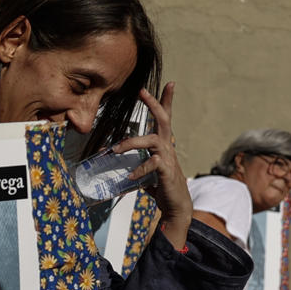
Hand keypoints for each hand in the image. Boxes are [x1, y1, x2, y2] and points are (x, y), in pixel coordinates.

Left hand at [112, 82, 191, 241]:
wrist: (176, 206)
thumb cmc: (161, 187)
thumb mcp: (147, 171)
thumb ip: (135, 163)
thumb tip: (113, 163)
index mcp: (163, 144)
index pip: (165, 118)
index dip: (166, 101)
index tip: (170, 83)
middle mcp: (167, 148)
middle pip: (163, 120)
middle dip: (154, 104)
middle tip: (142, 91)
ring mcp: (167, 159)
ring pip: (152, 141)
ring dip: (132, 142)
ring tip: (115, 149)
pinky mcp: (166, 172)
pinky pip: (152, 165)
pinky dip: (139, 170)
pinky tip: (129, 177)